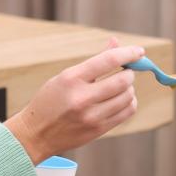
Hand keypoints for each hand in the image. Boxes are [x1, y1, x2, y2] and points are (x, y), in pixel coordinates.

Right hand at [4, 39, 142, 162]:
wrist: (36, 134)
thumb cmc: (51, 100)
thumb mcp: (66, 76)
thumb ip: (94, 61)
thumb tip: (116, 42)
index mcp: (71, 79)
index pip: (108, 60)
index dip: (128, 53)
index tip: (139, 51)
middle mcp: (81, 97)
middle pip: (123, 80)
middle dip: (129, 73)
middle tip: (125, 72)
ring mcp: (91, 116)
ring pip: (128, 96)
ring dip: (129, 88)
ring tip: (120, 87)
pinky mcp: (98, 129)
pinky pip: (126, 112)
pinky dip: (129, 102)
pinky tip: (121, 100)